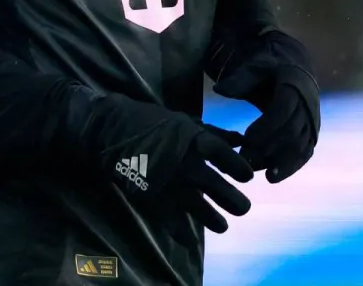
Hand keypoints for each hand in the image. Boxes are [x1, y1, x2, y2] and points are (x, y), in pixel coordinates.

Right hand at [81, 96, 254, 232]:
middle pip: (213, 184)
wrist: (113, 131)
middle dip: (231, 199)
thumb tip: (240, 140)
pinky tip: (190, 241)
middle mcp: (183, 162)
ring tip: (224, 227)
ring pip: (194, 205)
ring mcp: (167, 181)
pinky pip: (168, 218)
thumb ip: (214, 132)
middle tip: (244, 209)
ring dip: (211, 218)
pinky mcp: (150, 196)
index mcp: (193, 139)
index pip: (221, 154)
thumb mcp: (186, 121)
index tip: (248, 177)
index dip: (237, 166)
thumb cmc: (154, 123)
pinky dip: (180, 232)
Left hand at [212, 32, 319, 182]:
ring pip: (298, 146)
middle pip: (290, 132)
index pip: (283, 110)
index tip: (244, 140)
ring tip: (252, 170)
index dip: (265, 127)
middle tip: (242, 159)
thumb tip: (218, 89)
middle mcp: (308, 106)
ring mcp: (312, 123)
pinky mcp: (312, 135)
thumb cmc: (271, 70)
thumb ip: (240, 79)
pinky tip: (271, 178)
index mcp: (294, 86)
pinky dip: (290, 168)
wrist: (297, 71)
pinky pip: (305, 154)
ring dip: (276, 161)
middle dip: (267, 148)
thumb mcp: (256, 68)